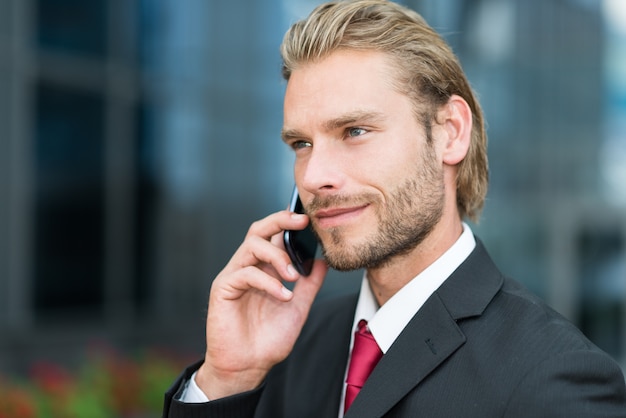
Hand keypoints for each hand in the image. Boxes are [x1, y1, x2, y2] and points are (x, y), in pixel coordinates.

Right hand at [195, 210, 327, 398]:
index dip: (288, 222)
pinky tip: (284, 296)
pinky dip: (269, 282)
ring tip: (294, 276)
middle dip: (280, 220)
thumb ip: (310, 283)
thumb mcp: (298, 306)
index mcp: (264, 268)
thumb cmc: (269, 338)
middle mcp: (248, 267)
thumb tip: (323, 260)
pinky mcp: (223, 288)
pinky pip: (246, 273)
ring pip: (252, 245)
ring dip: (278, 256)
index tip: (309, 219)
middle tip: (301, 222)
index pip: (273, 234)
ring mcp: (234, 275)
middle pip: (259, 230)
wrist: (249, 366)